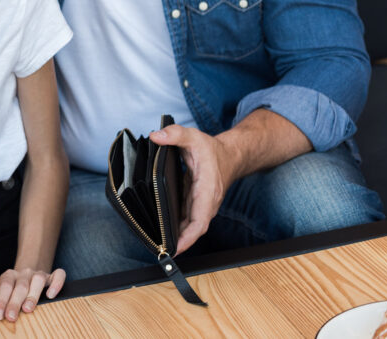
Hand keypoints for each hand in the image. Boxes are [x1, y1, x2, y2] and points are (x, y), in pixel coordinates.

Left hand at [0, 267, 65, 321]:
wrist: (26, 274)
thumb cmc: (11, 287)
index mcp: (9, 276)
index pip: (5, 286)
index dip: (1, 300)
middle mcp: (24, 273)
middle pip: (20, 286)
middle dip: (15, 302)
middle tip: (11, 317)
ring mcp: (38, 274)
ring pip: (38, 279)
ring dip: (33, 294)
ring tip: (28, 309)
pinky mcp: (52, 277)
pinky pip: (58, 275)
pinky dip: (56, 283)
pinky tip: (51, 295)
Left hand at [150, 124, 238, 254]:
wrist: (230, 155)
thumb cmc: (211, 149)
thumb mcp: (193, 136)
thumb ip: (175, 134)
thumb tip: (156, 136)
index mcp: (208, 189)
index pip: (200, 220)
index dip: (189, 236)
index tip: (176, 248)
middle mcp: (208, 202)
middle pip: (195, 229)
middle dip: (180, 242)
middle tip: (160, 252)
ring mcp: (203, 205)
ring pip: (191, 226)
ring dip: (178, 237)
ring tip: (159, 247)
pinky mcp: (197, 204)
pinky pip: (188, 220)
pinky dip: (178, 228)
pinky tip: (164, 233)